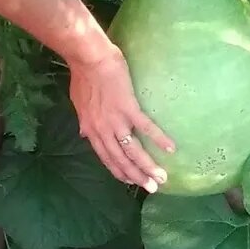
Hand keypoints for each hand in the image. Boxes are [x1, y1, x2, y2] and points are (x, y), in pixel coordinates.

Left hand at [69, 49, 175, 192]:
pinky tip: (170, 148)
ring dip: (147, 166)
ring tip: (161, 178)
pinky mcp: (128, 108)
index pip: (106, 158)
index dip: (119, 171)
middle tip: (152, 189)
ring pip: (132, 150)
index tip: (131, 182)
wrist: (88, 59)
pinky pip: (145, 128)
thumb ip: (85, 122)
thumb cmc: (83, 77)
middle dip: (136, 176)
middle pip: (121, 159)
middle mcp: (103, 130)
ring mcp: (116, 121)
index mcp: (91, 130)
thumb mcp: (79, 104)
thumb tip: (86, 134)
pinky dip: (158, 139)